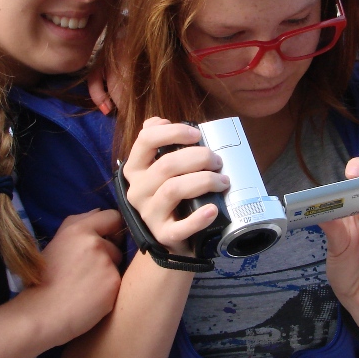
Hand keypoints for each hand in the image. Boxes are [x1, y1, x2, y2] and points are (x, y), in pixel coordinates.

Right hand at [21, 208, 123, 346]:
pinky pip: (118, 282)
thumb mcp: (56, 243)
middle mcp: (95, 243)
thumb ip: (78, 224)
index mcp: (78, 230)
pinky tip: (91, 298)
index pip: (112, 217)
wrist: (42, 313)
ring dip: (108, 273)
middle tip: (86, 272)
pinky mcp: (114, 283)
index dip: (111, 229)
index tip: (107, 239)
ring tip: (86, 286)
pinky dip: (108, 290)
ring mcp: (106, 264)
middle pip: (116, 245)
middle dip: (107, 256)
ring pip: (117, 264)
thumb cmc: (45, 279)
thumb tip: (99, 211)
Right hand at [121, 118, 229, 255]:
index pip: (146, 140)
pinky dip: (199, 218)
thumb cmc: (169, 195)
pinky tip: (213, 210)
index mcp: (135, 168)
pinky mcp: (164, 235)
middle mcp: (137, 190)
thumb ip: (158, 143)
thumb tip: (160, 121)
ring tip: (223, 181)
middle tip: (218, 161)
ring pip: (173, 189)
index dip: (173, 132)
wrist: (168, 237)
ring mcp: (149, 214)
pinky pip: (180, 227)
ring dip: (204, 181)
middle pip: (167, 165)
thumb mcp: (157, 168)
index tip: (197, 134)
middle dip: (199, 158)